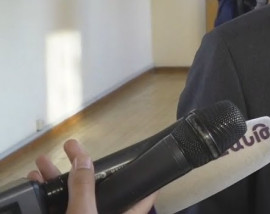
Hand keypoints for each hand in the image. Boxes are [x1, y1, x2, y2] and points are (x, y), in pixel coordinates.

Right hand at [27, 139, 156, 213]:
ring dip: (59, 177)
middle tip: (70, 147)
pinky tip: (36, 181)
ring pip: (77, 195)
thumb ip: (85, 188)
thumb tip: (84, 160)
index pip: (144, 193)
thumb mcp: (84, 213)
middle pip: (102, 187)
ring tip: (43, 162)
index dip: (147, 174)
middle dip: (83, 166)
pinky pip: (60, 206)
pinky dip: (48, 194)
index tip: (146, 155)